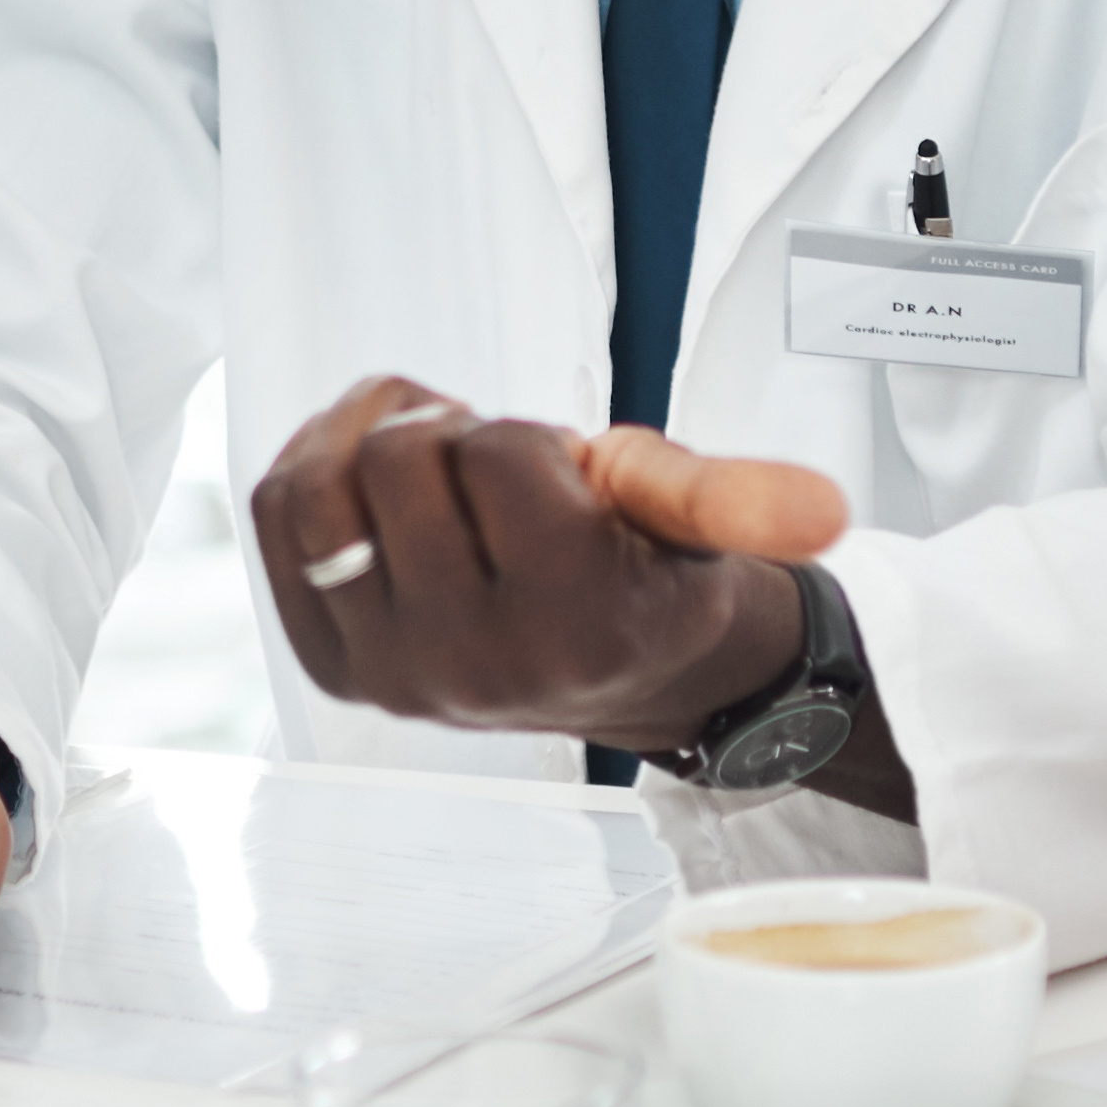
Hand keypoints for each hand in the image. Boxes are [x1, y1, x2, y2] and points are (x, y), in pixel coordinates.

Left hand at [248, 380, 833, 756]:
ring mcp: (392, 673)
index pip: (497, 450)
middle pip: (399, 458)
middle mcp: (473, 666)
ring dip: (369, 439)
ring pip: (319, 485)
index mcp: (572, 623)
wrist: (609, 675)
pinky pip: (278, 518)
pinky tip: (376, 479)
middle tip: (491, 468)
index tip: (562, 481)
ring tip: (428, 458)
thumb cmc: (642, 571)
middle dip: (451, 431)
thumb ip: (740, 497)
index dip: (528, 436)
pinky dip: (316, 465)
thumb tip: (828, 511)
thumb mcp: (694, 521)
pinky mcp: (334, 664)